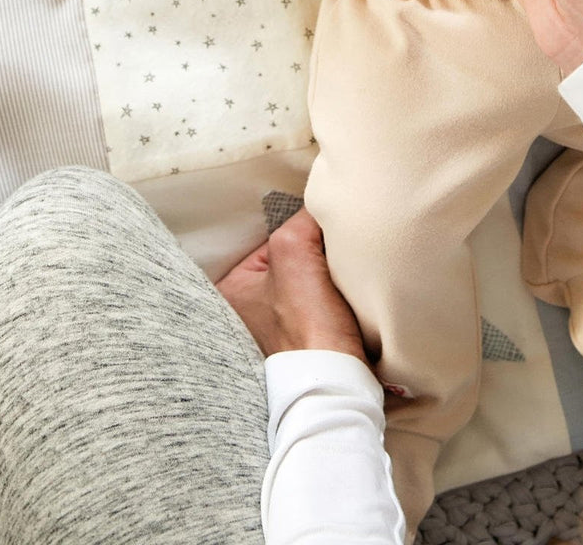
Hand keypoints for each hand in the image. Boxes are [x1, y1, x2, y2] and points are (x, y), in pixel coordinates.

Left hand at [215, 207, 366, 361]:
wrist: (337, 380)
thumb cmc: (307, 324)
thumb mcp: (293, 248)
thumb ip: (304, 215)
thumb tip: (324, 202)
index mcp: (232, 289)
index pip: (274, 236)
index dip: (304, 228)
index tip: (327, 231)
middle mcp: (248, 310)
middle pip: (294, 257)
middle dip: (316, 251)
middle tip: (339, 249)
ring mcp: (279, 328)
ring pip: (312, 277)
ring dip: (331, 271)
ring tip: (347, 271)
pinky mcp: (307, 340)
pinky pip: (324, 299)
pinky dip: (338, 291)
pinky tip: (350, 290)